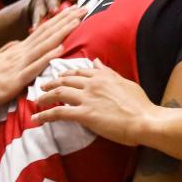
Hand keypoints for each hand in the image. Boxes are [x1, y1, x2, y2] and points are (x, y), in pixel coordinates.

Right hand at [0, 6, 82, 110]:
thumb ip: (7, 51)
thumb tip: (18, 43)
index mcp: (17, 50)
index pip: (42, 31)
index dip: (58, 20)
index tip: (73, 10)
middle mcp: (20, 53)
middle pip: (47, 33)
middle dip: (66, 20)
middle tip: (84, 8)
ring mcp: (18, 65)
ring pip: (44, 45)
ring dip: (62, 32)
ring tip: (77, 20)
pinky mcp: (15, 79)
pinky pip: (35, 66)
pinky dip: (48, 56)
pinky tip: (61, 48)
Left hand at [34, 59, 155, 144]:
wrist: (145, 120)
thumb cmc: (140, 105)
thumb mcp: (125, 83)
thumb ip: (108, 73)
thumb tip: (97, 62)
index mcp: (102, 76)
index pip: (78, 72)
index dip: (66, 74)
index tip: (59, 77)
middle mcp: (92, 84)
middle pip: (64, 80)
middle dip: (50, 83)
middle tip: (42, 87)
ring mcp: (87, 98)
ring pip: (58, 94)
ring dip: (44, 97)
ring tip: (36, 101)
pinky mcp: (84, 114)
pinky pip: (59, 113)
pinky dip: (45, 115)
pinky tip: (37, 118)